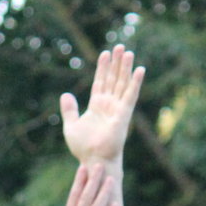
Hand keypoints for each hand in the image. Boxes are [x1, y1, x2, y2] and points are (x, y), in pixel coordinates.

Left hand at [61, 46, 145, 165]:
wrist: (92, 159)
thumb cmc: (83, 147)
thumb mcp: (71, 125)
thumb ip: (69, 110)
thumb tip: (65, 94)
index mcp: (96, 106)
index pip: (101, 82)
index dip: (103, 68)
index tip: (105, 53)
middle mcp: (108, 105)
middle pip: (113, 79)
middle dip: (116, 63)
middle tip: (119, 47)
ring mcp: (117, 108)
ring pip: (122, 83)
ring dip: (125, 68)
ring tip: (127, 52)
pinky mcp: (124, 114)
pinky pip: (131, 95)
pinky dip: (135, 82)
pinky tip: (139, 70)